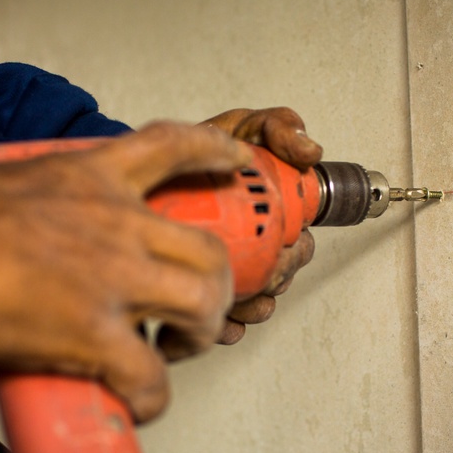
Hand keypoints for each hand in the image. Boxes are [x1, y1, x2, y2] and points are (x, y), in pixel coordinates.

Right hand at [0, 122, 252, 421]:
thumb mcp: (13, 182)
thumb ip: (51, 205)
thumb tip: (45, 246)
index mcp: (95, 177)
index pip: (173, 147)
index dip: (214, 154)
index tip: (235, 162)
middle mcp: (118, 221)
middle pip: (208, 250)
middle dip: (219, 287)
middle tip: (195, 311)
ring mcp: (112, 273)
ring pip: (201, 302)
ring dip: (201, 335)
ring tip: (176, 351)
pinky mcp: (90, 327)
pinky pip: (147, 372)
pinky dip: (152, 396)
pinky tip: (140, 402)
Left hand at [200, 107, 321, 343]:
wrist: (143, 167)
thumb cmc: (198, 151)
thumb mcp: (242, 126)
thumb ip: (278, 127)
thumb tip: (309, 150)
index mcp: (269, 216)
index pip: (301, 244)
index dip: (297, 248)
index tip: (285, 240)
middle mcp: (252, 246)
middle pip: (280, 277)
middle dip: (274, 277)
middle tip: (258, 266)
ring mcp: (227, 269)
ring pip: (255, 304)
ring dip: (252, 305)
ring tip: (236, 294)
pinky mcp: (196, 289)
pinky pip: (222, 323)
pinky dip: (226, 326)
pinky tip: (219, 319)